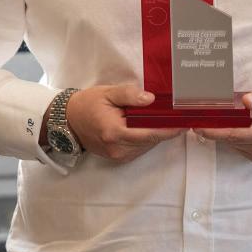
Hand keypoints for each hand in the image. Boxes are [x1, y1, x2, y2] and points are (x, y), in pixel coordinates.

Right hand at [64, 84, 183, 163]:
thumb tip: (150, 99)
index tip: (183, 123)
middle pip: (150, 141)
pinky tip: (146, 125)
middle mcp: (118, 148)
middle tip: (177, 115)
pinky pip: (139, 148)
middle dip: (164, 129)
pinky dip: (146, 138)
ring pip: (147, 146)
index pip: (149, 133)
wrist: (68, 121)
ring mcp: (118, 156)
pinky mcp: (118, 158)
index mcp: (115, 132)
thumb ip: (129, 95)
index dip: (169, 129)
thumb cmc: (87, 104)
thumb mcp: (108, 93)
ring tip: (163, 118)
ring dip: (155, 133)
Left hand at [197, 83, 251, 163]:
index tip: (196, 125)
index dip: (213, 131)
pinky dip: (230, 136)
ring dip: (220, 132)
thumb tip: (245, 101)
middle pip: (230, 140)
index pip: (235, 134)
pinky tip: (226, 123)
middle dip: (212, 129)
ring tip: (207, 117)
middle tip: (195, 115)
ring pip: (233, 144)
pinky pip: (240, 146)